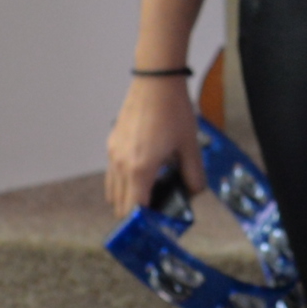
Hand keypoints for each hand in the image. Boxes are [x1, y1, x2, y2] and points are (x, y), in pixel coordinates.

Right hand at [105, 72, 199, 217]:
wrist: (156, 81)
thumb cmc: (173, 111)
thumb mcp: (190, 146)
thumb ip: (193, 174)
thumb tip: (194, 192)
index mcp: (140, 169)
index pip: (135, 210)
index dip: (146, 223)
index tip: (157, 226)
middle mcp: (121, 164)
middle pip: (120, 206)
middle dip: (136, 214)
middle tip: (156, 212)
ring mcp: (113, 153)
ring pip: (113, 191)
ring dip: (127, 198)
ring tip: (149, 193)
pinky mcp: (112, 143)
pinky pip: (112, 173)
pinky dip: (122, 182)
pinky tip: (142, 172)